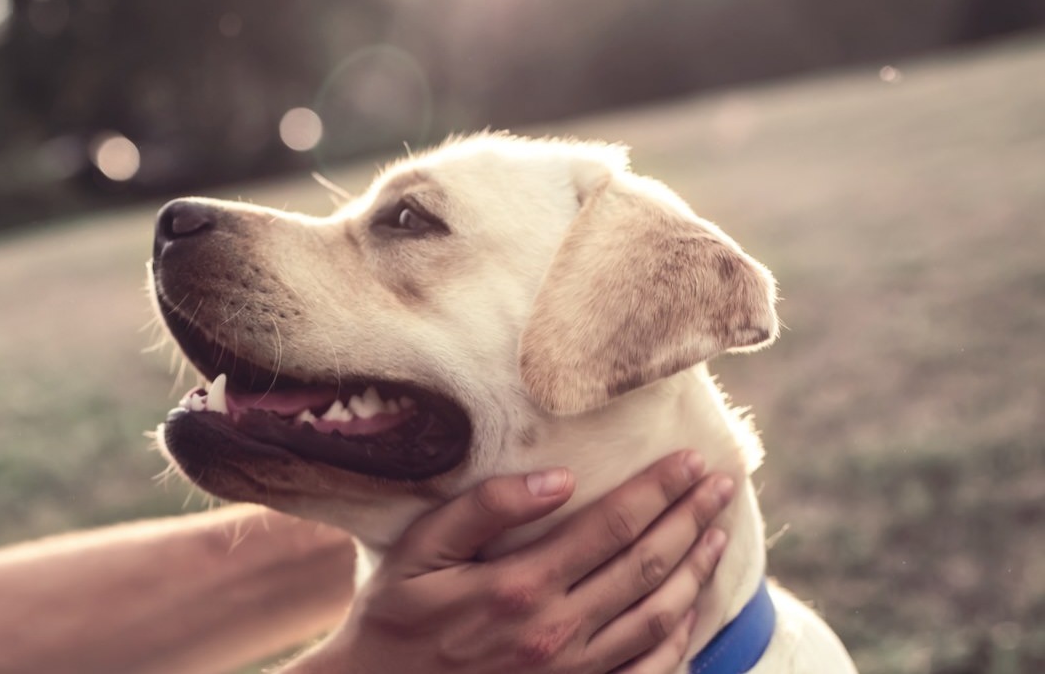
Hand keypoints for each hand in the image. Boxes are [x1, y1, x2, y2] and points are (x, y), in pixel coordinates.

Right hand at [285, 451, 735, 673]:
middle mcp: (556, 631)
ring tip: (717, 534)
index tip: (691, 461)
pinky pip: (647, 670)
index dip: (659, 490)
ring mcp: (572, 672)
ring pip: (659, 616)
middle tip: (721, 485)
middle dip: (691, 519)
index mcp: (520, 585)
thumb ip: (482, 510)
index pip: (612, 525)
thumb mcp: (416, 553)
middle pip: (647, 565)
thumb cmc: (393, 619)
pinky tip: (691, 607)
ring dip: (696, 571)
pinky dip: (680, 637)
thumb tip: (557, 478)